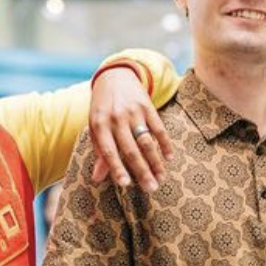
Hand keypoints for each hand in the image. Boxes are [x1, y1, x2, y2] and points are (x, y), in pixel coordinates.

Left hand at [88, 67, 171, 190]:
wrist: (114, 77)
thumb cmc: (103, 108)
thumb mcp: (96, 126)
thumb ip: (99, 152)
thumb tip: (97, 179)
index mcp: (100, 125)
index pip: (109, 151)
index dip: (117, 169)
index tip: (126, 185)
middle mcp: (116, 118)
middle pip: (131, 150)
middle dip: (142, 171)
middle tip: (151, 189)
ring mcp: (133, 112)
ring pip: (146, 141)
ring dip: (155, 162)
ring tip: (161, 178)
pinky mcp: (148, 106)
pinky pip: (159, 128)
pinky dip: (165, 144)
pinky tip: (169, 158)